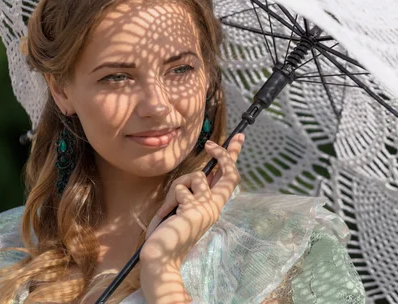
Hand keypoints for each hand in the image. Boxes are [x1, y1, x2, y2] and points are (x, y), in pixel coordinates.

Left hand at [138, 133, 244, 290]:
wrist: (161, 258)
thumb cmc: (168, 234)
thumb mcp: (182, 206)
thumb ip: (192, 191)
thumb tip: (200, 175)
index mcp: (213, 206)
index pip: (229, 178)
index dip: (232, 157)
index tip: (236, 139)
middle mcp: (215, 207)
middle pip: (230, 173)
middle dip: (225, 154)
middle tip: (211, 144)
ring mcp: (207, 209)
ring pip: (195, 177)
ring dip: (177, 188)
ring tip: (170, 208)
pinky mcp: (195, 210)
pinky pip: (181, 189)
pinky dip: (170, 199)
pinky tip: (167, 214)